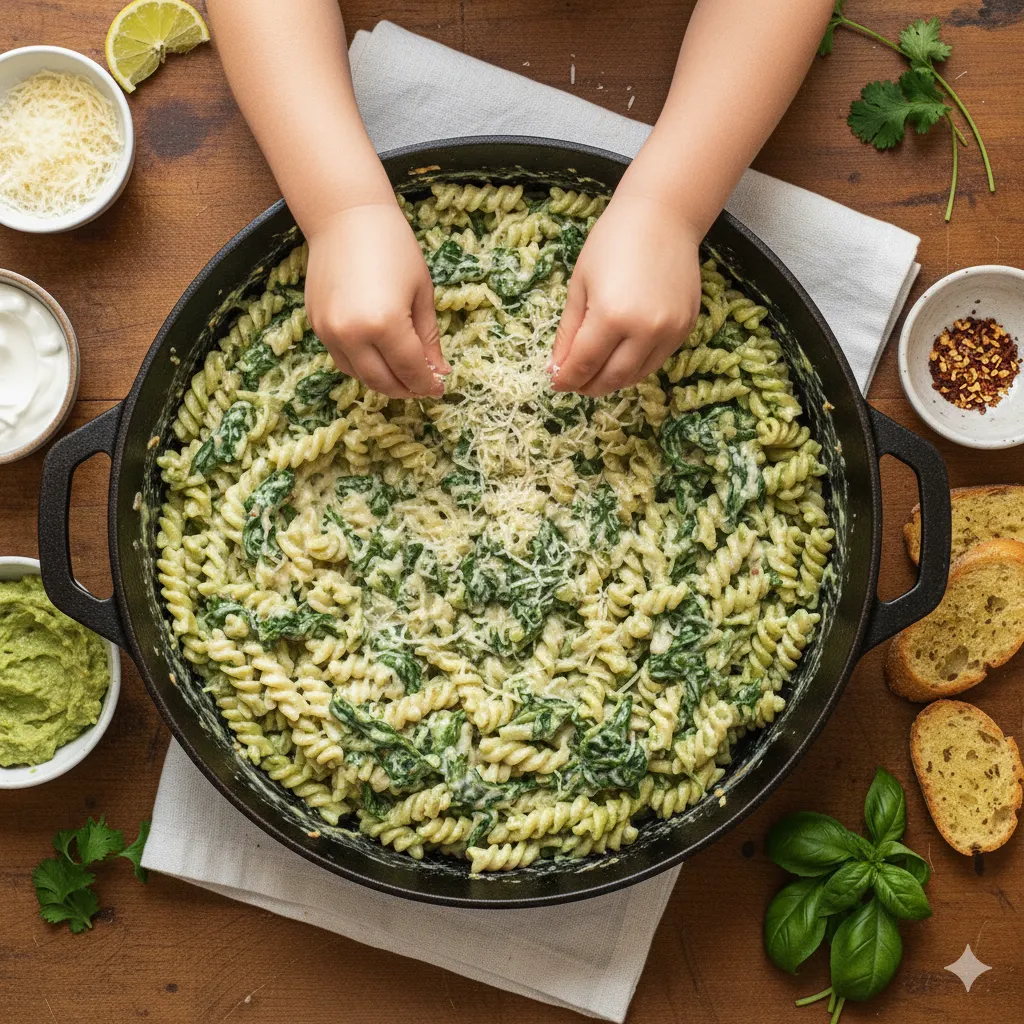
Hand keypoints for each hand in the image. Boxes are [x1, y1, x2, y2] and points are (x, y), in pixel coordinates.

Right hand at [304, 202, 449, 397]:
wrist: (345, 217)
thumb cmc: (393, 246)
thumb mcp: (421, 292)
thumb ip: (428, 337)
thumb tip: (438, 371)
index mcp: (385, 323)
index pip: (410, 369)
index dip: (427, 383)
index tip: (439, 387)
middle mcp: (353, 333)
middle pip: (383, 380)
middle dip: (406, 388)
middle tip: (423, 386)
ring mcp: (330, 332)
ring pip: (359, 375)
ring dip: (383, 382)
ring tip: (403, 375)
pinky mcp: (317, 326)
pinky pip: (342, 359)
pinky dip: (362, 366)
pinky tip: (380, 359)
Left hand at [549, 193, 701, 395]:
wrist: (662, 217)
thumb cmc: (612, 242)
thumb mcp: (580, 284)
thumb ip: (569, 331)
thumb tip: (557, 367)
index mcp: (611, 316)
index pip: (584, 364)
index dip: (566, 379)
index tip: (555, 383)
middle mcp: (644, 329)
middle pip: (612, 378)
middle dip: (589, 386)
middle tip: (575, 384)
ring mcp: (669, 331)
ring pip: (637, 375)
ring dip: (613, 381)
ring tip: (596, 375)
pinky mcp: (685, 328)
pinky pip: (657, 360)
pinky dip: (636, 367)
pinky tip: (621, 358)